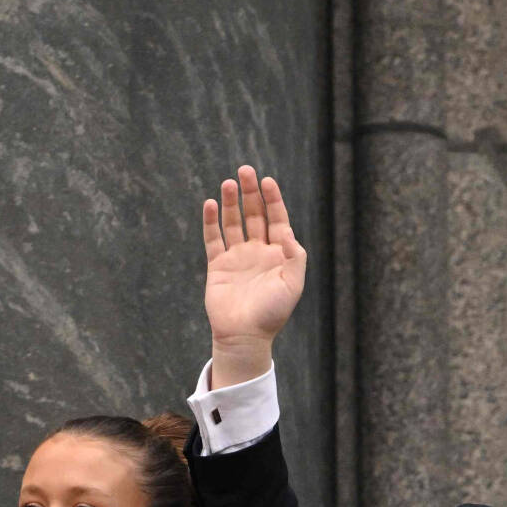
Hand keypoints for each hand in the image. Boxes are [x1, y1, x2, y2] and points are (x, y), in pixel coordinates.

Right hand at [202, 165, 306, 384]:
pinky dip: (211, 221)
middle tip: (245, 170)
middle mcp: (258, 252)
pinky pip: (213, 238)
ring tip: (228, 183)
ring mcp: (237, 257)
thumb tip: (289, 233)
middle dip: (250, 194)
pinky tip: (211, 204)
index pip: (277, 220)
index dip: (273, 200)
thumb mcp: (293, 285)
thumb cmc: (272, 313)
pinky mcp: (218, 265)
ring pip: (233, 223)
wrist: (245, 335)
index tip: (267, 181)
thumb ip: (295, 257)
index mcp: (279, 255)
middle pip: (254, 215)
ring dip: (231, 203)